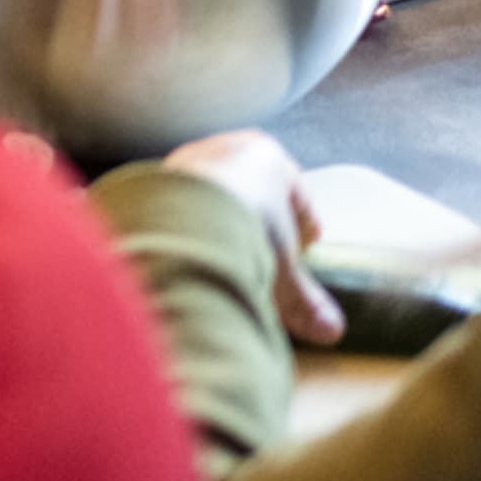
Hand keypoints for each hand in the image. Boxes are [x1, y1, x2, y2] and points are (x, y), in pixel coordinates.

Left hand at [161, 130, 344, 344]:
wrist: (180, 213)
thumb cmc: (246, 228)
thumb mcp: (282, 269)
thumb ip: (305, 299)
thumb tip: (331, 331)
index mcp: (265, 156)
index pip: (296, 195)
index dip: (303, 228)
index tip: (303, 250)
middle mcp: (221, 148)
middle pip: (250, 196)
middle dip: (256, 230)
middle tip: (260, 262)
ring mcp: (182, 162)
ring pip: (212, 201)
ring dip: (219, 231)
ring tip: (225, 265)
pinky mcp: (149, 181)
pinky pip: (179, 211)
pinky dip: (188, 233)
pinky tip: (190, 258)